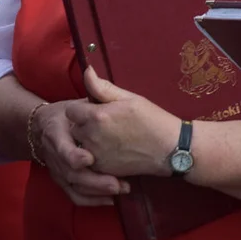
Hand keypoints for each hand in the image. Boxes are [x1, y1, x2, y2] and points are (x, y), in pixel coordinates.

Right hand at [33, 99, 128, 206]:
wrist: (43, 127)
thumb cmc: (68, 114)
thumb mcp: (77, 102)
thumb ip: (89, 90)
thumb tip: (90, 70)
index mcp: (55, 131)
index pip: (61, 146)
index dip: (73, 155)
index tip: (89, 159)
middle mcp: (52, 154)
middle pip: (70, 173)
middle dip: (94, 180)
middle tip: (117, 183)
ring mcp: (56, 169)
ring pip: (74, 187)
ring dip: (97, 191)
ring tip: (121, 189)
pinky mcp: (62, 181)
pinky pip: (74, 196)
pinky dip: (91, 201)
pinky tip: (111, 200)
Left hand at [66, 67, 180, 178]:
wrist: (169, 148)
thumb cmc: (151, 119)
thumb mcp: (128, 98)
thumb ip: (102, 87)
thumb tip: (86, 70)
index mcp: (97, 116)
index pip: (71, 110)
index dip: (83, 108)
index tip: (96, 109)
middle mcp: (92, 137)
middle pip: (74, 128)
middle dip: (84, 124)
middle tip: (104, 123)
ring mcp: (97, 155)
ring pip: (80, 145)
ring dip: (88, 140)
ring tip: (108, 136)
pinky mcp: (103, 169)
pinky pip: (89, 160)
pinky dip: (95, 155)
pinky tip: (112, 149)